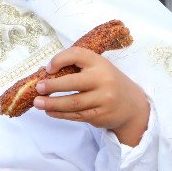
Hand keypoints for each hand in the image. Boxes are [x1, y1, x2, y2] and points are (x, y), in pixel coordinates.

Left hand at [34, 47, 150, 146]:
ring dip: (52, 104)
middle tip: (38, 88)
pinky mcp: (100, 115)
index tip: (49, 68)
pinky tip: (50, 112)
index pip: (77, 55)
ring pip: (72, 103)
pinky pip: (76, 115)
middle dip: (52, 86)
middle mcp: (103, 79)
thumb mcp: (98, 68)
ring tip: (38, 103)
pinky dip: (60, 114)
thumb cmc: (108, 82)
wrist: (132, 104)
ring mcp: (103, 99)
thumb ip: (77, 67)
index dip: (60, 59)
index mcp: (100, 63)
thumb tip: (45, 71)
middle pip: (72, 83)